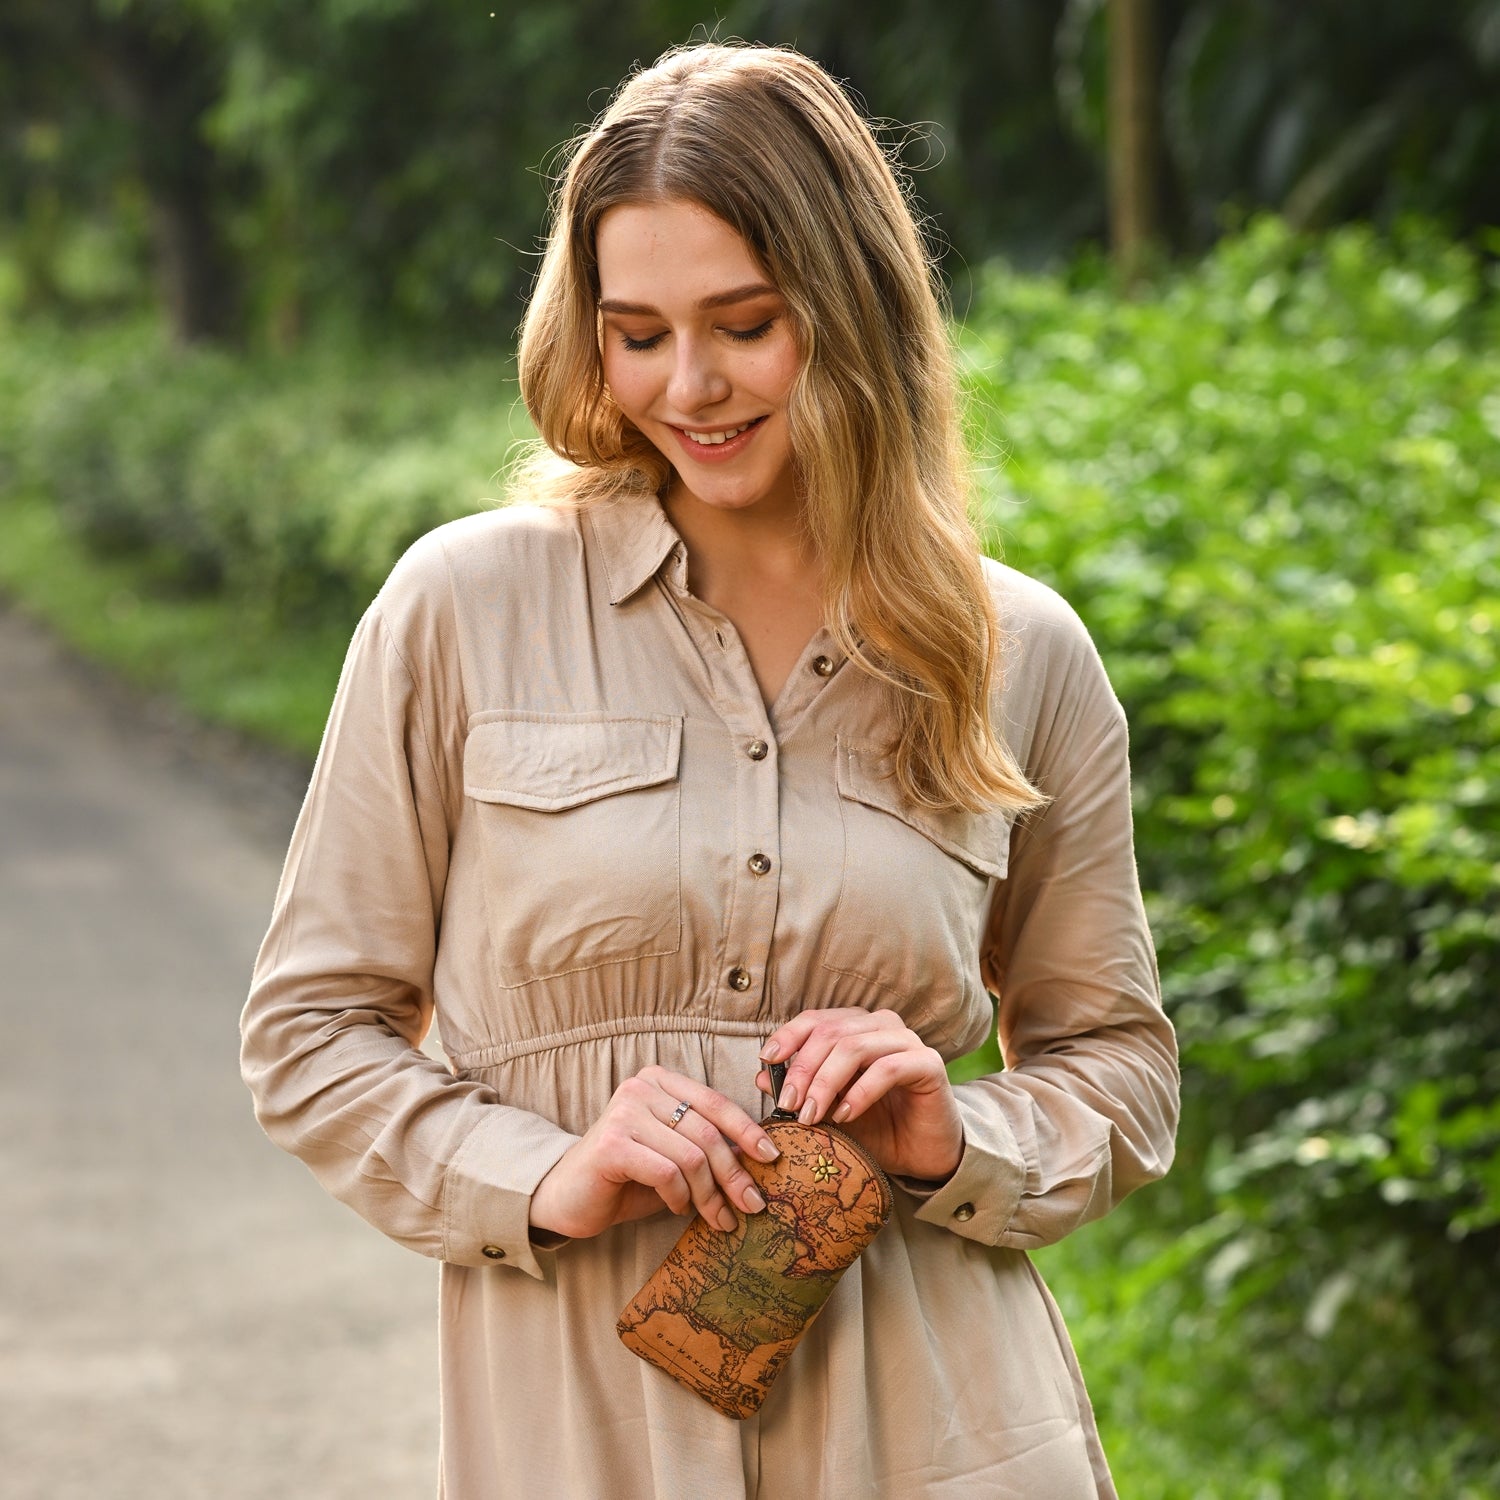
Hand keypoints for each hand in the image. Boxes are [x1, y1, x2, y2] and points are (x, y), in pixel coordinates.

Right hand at [528, 1065, 780, 1239]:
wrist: (567, 1197)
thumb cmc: (626, 1177)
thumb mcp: (674, 1156)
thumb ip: (707, 1147)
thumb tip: (759, 1157)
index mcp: (660, 1081)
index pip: (715, 1101)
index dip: (747, 1130)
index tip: (772, 1157)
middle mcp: (641, 1087)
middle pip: (707, 1132)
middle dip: (735, 1174)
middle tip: (752, 1205)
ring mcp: (624, 1112)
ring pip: (692, 1155)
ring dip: (710, 1194)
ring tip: (718, 1218)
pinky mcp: (612, 1144)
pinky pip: (667, 1172)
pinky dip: (679, 1196)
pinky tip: (678, 1208)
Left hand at [757, 1008, 962, 1182]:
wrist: (922, 1154)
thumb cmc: (876, 1127)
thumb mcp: (830, 1110)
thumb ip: (801, 1091)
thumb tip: (761, 1076)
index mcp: (857, 1027)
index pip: (816, 1020)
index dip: (788, 1036)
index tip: (767, 1061)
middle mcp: (882, 1025)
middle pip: (831, 1033)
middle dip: (803, 1069)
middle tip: (787, 1104)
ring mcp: (907, 1041)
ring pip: (855, 1047)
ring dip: (825, 1083)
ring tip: (810, 1115)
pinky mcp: (928, 1063)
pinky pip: (887, 1069)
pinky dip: (859, 1093)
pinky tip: (844, 1116)